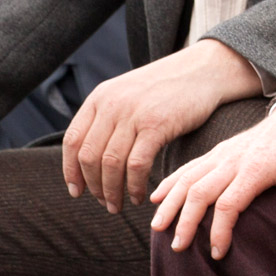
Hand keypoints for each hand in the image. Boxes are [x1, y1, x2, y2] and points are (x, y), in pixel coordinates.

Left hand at [63, 38, 263, 211]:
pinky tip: (139, 196)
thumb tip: (89, 157)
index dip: (71, 171)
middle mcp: (112, 104)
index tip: (77, 191)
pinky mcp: (157, 125)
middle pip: (90, 156)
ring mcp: (134, 114)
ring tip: (118, 206)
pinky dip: (134, 186)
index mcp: (100, 97)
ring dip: (112, 192)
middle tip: (104, 203)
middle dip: (94, 187)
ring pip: (111, 164)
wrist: (204, 70)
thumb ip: (108, 118)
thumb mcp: (128, 94)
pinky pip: (137, 165)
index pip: (73, 140)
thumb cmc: (168, 89)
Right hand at [150, 96, 275, 259]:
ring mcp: (223, 153)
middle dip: (186, 222)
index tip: (217, 254)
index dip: (219, 231)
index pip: (229, 204)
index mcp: (257, 168)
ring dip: (171, 204)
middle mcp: (234, 159)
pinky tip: (155, 198)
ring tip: (158, 228)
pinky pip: (188, 167)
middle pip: (200, 192)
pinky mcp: (218, 150)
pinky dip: (170, 182)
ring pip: (188, 178)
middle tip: (178, 248)